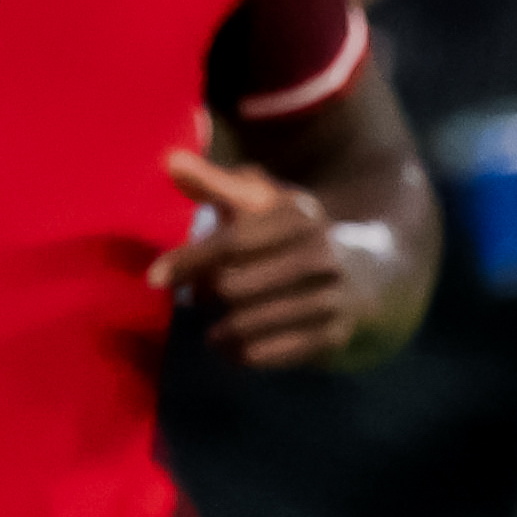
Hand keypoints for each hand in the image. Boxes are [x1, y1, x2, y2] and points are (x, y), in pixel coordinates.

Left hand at [154, 146, 387, 366]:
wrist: (360, 281)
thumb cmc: (287, 238)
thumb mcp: (258, 204)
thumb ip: (214, 184)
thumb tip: (171, 161)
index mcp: (297, 215)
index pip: (233, 240)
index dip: (191, 259)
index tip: (155, 277)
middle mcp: (318, 253)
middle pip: (234, 286)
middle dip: (206, 296)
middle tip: (200, 299)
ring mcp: (329, 297)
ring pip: (247, 324)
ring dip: (219, 333)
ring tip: (212, 332)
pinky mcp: (332, 336)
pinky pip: (268, 354)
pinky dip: (240, 355)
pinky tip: (232, 349)